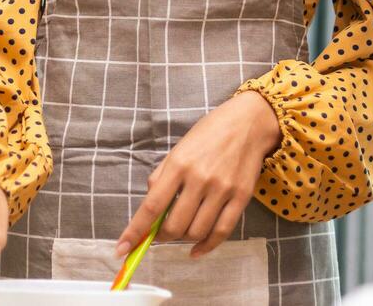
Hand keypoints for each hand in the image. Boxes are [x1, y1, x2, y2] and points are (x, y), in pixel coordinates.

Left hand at [116, 90, 280, 258]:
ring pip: (196, 232)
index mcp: (179, 164)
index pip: (152, 206)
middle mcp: (200, 178)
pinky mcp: (241, 198)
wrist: (249, 122)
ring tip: (181, 231)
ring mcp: (222, 190)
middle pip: (174, 225)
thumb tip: (150, 207)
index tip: (123, 248)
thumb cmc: (210, 132)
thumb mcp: (179, 148)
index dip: (135, 231)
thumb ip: (162, 176)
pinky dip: (206, 246)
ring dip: (183, 238)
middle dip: (162, 236)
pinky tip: (196, 250)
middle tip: (160, 233)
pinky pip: (222, 232)